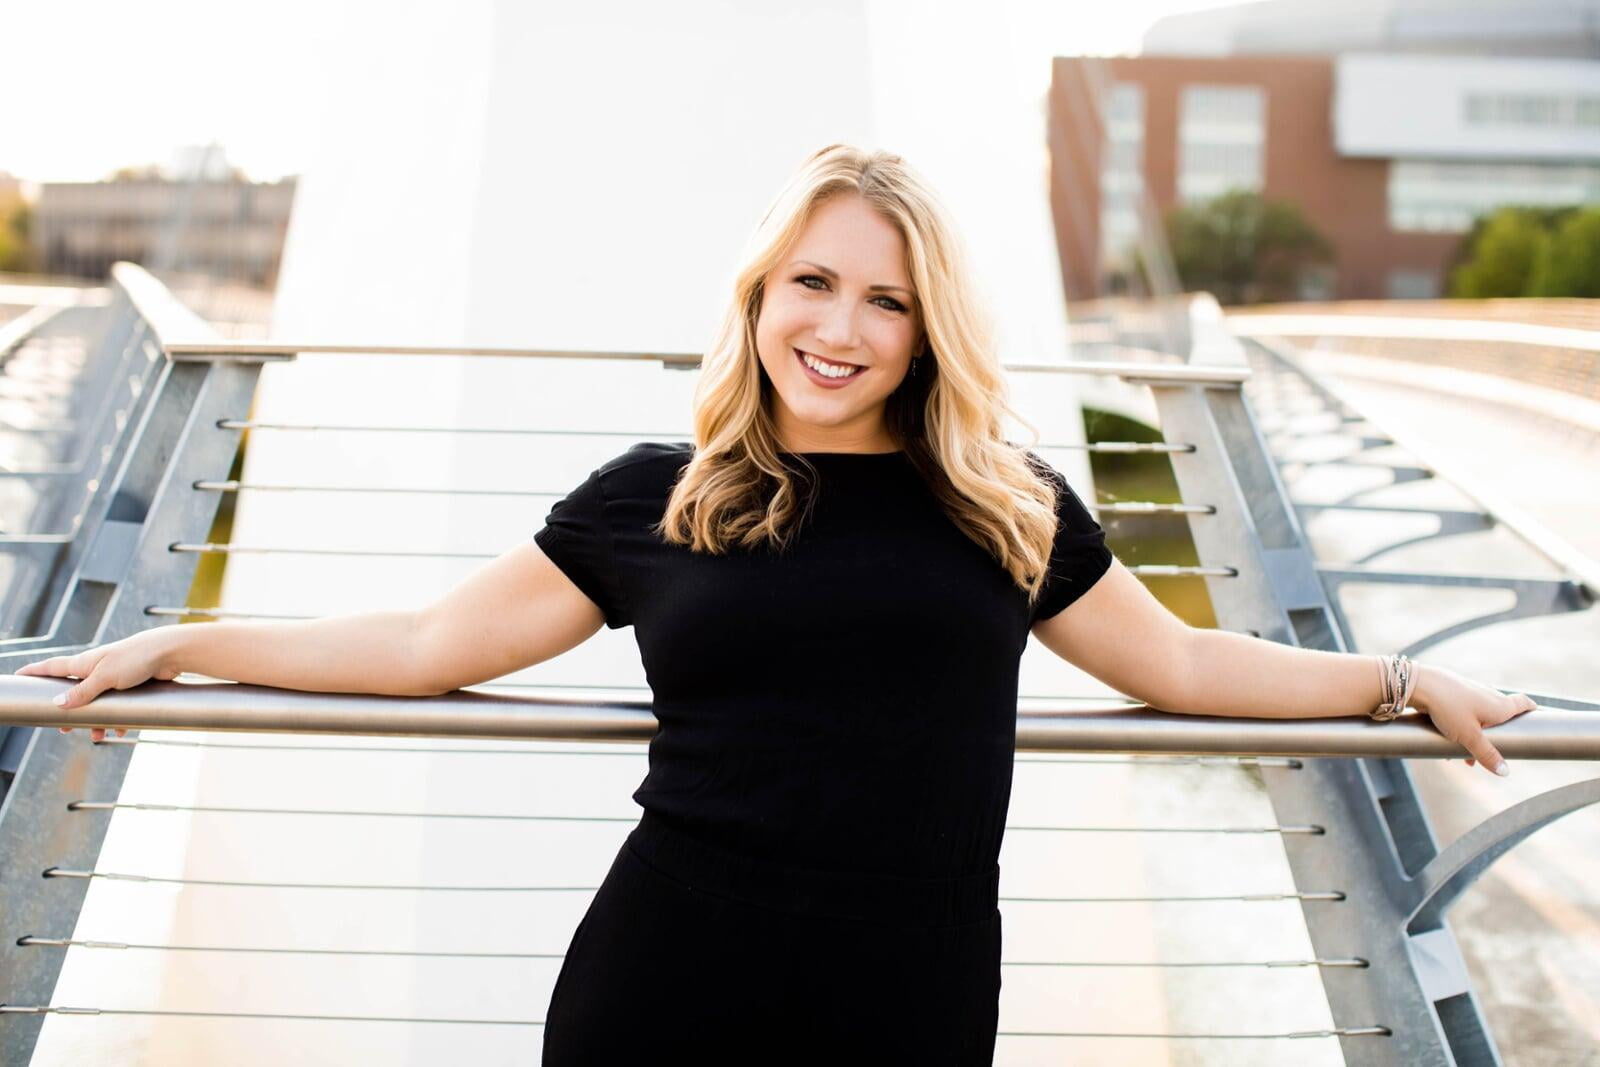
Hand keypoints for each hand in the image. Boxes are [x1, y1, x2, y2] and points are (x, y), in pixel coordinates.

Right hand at [15, 630, 180, 741]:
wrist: (171, 653)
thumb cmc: (136, 658)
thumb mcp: (105, 677)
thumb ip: (82, 692)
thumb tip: (58, 704)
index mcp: (85, 663)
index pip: (52, 667)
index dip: (35, 672)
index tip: (19, 676)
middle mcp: (97, 669)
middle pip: (75, 692)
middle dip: (70, 712)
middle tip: (64, 729)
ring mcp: (115, 677)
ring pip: (98, 703)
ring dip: (97, 721)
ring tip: (98, 736)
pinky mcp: (132, 685)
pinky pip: (119, 706)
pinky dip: (119, 718)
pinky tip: (121, 730)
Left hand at [1411, 663, 1536, 776]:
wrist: (1420, 685)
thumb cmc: (1449, 708)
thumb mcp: (1469, 736)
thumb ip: (1487, 754)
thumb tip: (1505, 772)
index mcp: (1500, 705)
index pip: (1523, 703)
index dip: (1530, 709)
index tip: (1535, 716)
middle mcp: (1488, 695)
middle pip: (1501, 714)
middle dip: (1497, 734)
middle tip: (1493, 751)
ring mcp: (1470, 691)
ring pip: (1479, 717)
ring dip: (1475, 735)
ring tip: (1466, 757)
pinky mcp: (1454, 692)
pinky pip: (1463, 713)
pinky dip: (1461, 727)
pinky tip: (1447, 743)